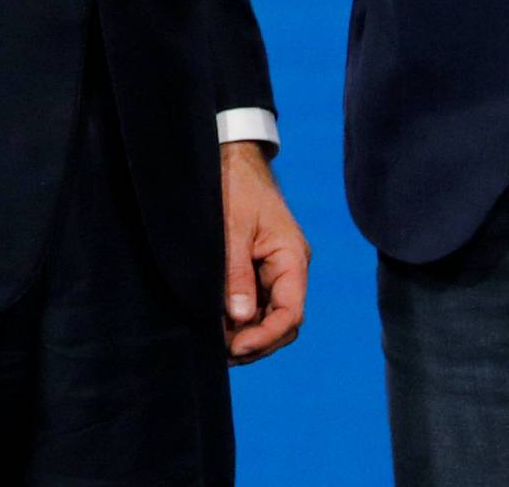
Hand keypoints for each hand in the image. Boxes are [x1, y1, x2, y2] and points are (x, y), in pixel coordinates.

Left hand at [220, 140, 308, 363]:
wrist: (229, 155)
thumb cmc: (234, 184)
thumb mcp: (233, 227)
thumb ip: (236, 272)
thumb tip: (241, 318)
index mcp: (292, 257)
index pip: (291, 312)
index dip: (266, 336)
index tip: (237, 347)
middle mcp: (288, 268)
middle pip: (282, 321)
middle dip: (256, 342)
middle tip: (222, 353)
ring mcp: (273, 269)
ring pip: (268, 315)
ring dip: (246, 334)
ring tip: (216, 345)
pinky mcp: (256, 267)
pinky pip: (254, 302)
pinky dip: (239, 318)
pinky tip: (218, 326)